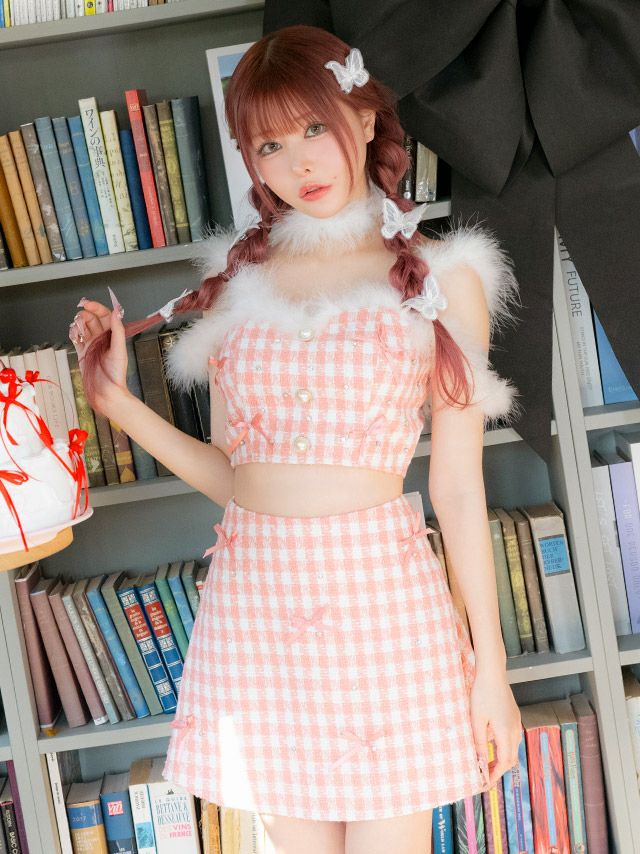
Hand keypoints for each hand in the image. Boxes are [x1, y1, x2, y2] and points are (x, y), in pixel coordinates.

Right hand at [68, 288, 127, 415]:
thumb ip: (117, 330)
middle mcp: (102, 339)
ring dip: (78, 323)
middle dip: (85, 314)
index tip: (88, 303)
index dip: (97, 308)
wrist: (106, 393)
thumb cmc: (116, 374)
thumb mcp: (119, 350)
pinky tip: (73, 333)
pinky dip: (73, 333)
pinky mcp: (82, 353)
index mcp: (113, 336)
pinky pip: (76, 338)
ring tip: (78, 328)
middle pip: (92, 320)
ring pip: (83, 327)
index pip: (105, 316)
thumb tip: (117, 311)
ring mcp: (92, 345)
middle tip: (80, 315)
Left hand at [469, 666, 521, 788]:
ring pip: (512, 748)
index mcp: (505, 733)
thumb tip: (480, 762)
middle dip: (499, 769)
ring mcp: (515, 721)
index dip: (495, 775)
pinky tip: (491, 742)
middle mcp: (514, 729)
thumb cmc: (482, 694)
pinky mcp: (513, 715)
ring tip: (486, 761)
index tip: (485, 783)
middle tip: (484, 775)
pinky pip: (511, 737)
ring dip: (502, 758)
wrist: (492, 673)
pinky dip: (503, 746)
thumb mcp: (477, 720)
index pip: (503, 762)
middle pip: (510, 758)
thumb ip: (479, 742)